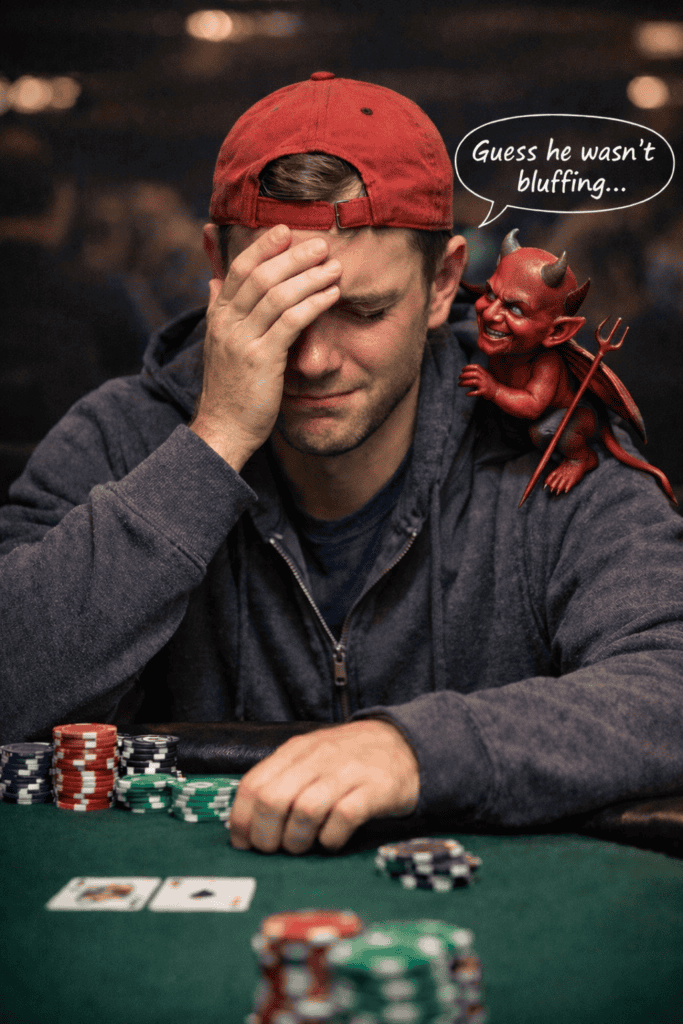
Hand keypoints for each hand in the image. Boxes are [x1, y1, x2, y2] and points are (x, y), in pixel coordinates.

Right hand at [191, 224, 341, 469]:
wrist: (223, 429)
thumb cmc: (228, 390)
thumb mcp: (218, 345)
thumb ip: (218, 310)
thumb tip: (213, 281)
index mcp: (218, 317)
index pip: (239, 269)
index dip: (263, 247)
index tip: (286, 231)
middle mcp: (227, 324)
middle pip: (260, 275)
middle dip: (292, 256)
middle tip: (321, 244)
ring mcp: (242, 341)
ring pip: (277, 294)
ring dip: (309, 276)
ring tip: (334, 266)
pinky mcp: (261, 360)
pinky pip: (291, 322)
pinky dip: (314, 303)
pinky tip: (332, 294)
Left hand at [229, 720, 419, 853]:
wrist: (407, 744)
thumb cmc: (352, 758)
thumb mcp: (313, 756)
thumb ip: (284, 779)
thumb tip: (248, 821)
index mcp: (297, 750)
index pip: (252, 784)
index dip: (241, 820)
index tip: (243, 842)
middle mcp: (318, 758)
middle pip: (273, 800)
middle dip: (266, 836)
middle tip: (274, 850)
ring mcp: (347, 773)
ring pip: (304, 811)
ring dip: (297, 840)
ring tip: (302, 846)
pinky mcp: (374, 790)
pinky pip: (342, 819)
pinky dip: (330, 838)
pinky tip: (331, 841)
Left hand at [458, 364, 497, 399]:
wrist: (498, 391)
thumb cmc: (490, 383)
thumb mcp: (486, 375)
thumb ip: (479, 372)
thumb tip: (468, 370)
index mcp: (485, 373)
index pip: (477, 367)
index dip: (468, 367)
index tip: (462, 369)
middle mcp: (485, 378)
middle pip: (474, 373)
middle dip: (465, 374)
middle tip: (459, 377)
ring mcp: (485, 385)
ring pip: (474, 382)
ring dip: (465, 382)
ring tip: (459, 384)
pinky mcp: (484, 391)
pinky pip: (477, 392)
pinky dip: (471, 393)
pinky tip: (467, 394)